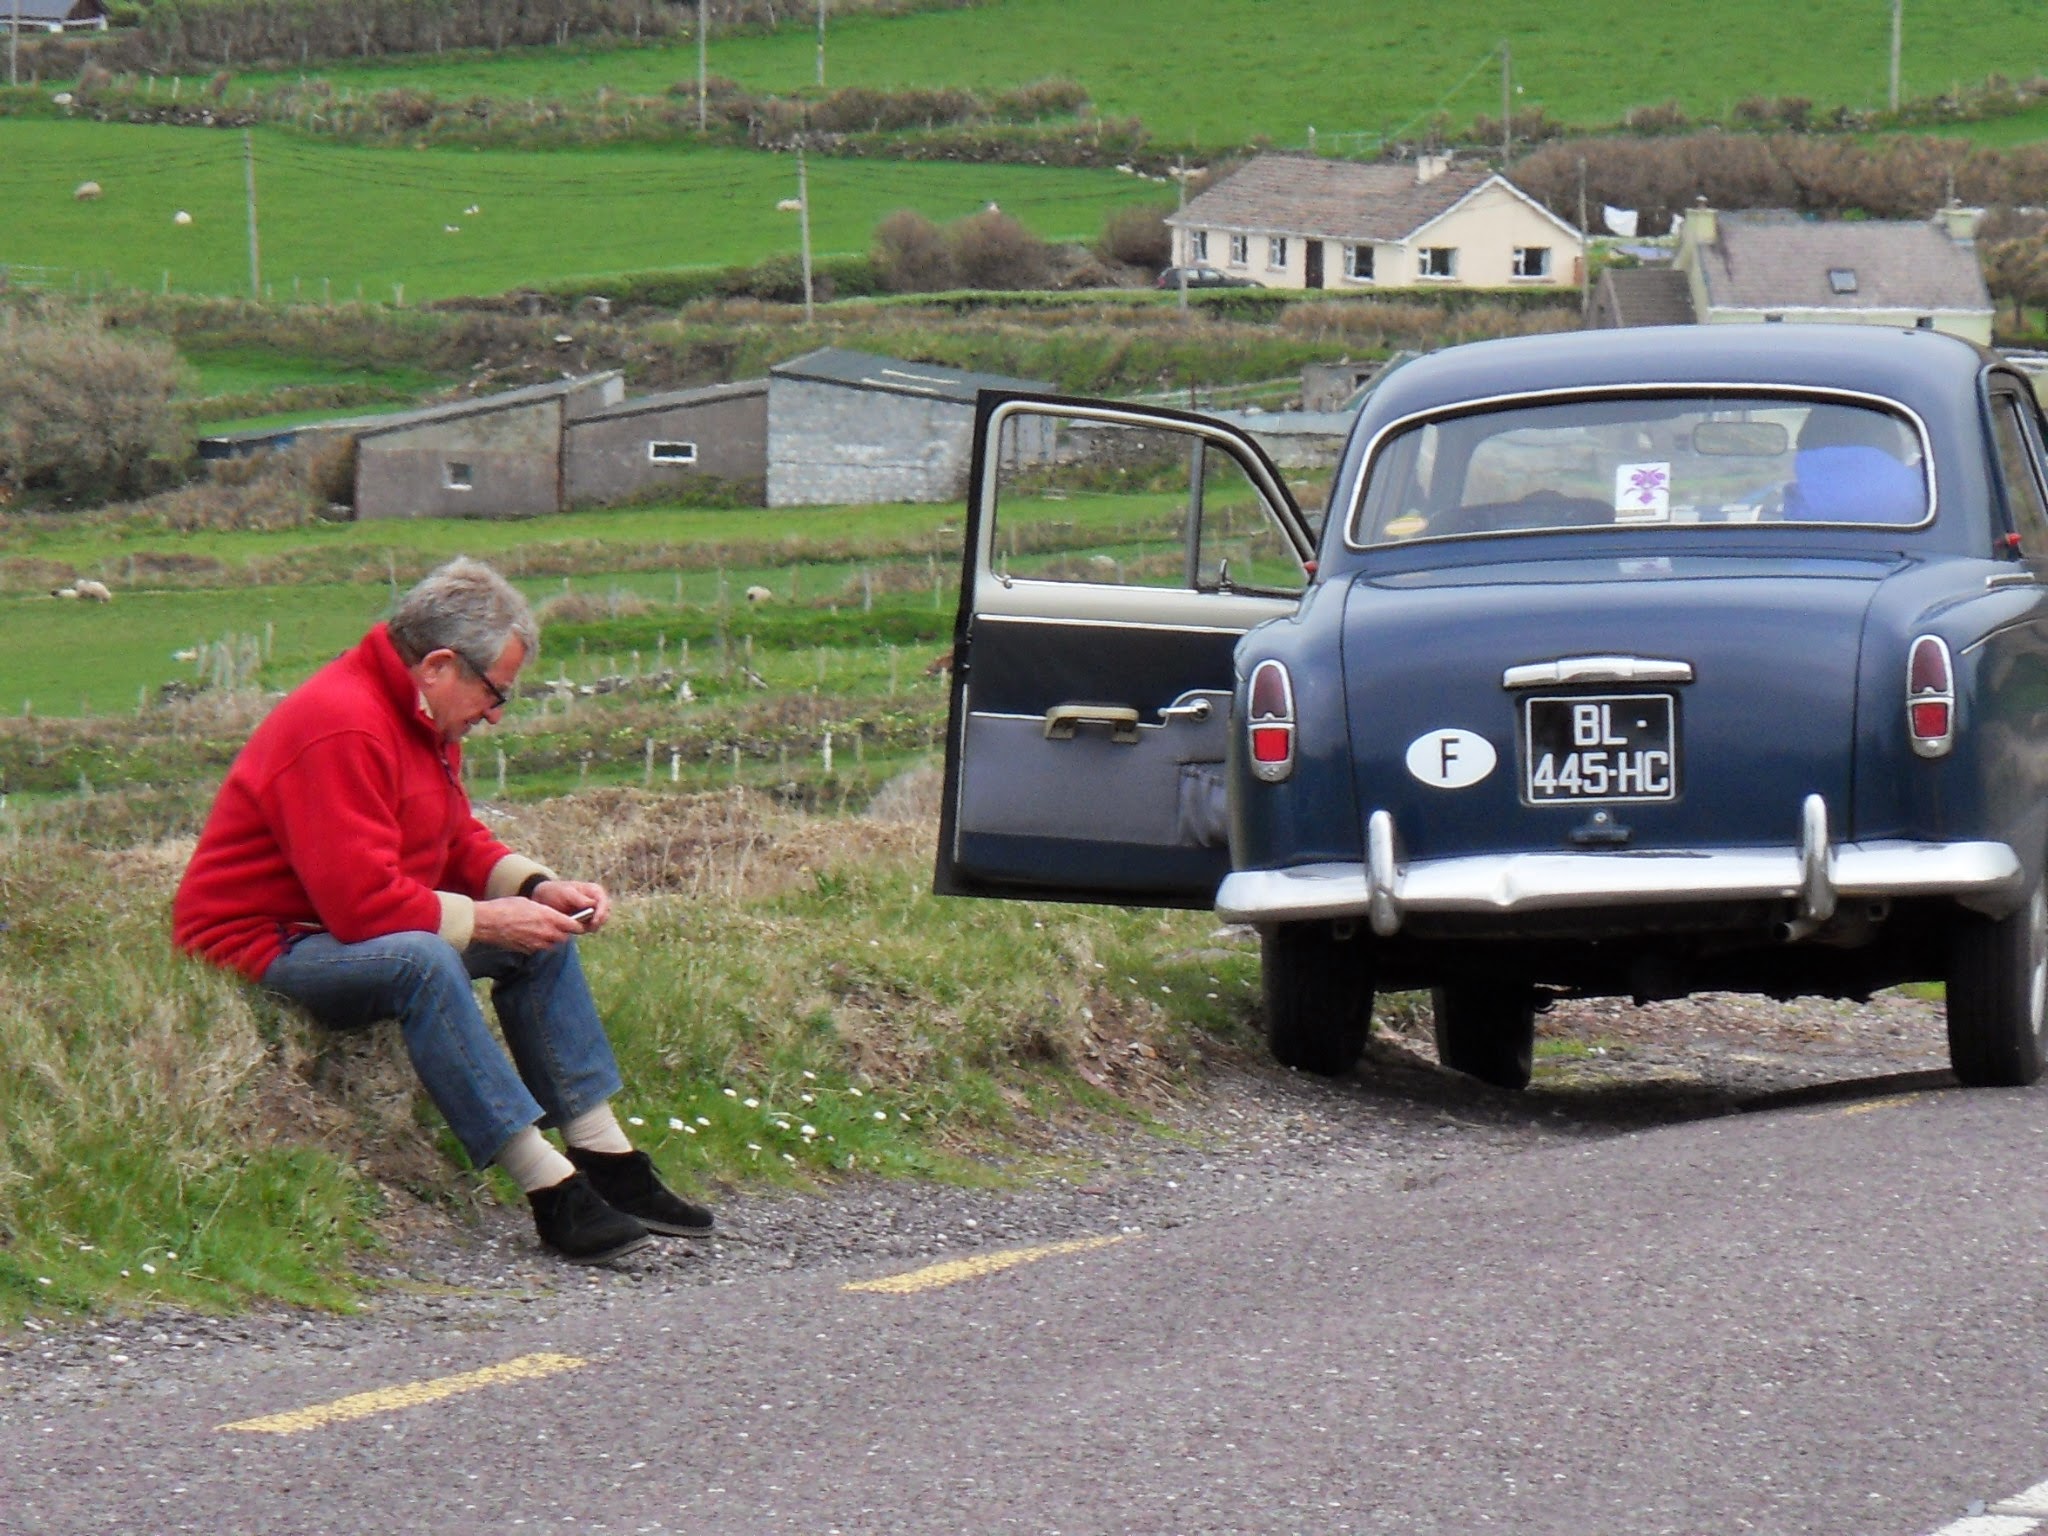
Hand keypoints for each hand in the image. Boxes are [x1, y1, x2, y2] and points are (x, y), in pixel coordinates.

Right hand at [471, 896, 585, 953]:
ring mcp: (537, 944)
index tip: (580, 923)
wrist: (487, 922)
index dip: (578, 924)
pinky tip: (533, 936)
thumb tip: (551, 915)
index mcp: (548, 917)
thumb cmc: (506, 907)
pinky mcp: (527, 950)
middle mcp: (546, 933)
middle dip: (565, 932)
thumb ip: (544, 911)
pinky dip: (540, 944)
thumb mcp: (529, 903)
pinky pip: (540, 948)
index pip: (573, 925)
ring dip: (553, 939)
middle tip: (562, 926)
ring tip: (547, 931)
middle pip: (564, 937)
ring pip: (553, 944)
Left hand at [528, 877, 610, 933]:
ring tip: (578, 927)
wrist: (546, 899)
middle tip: (587, 928)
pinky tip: (574, 928)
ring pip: (599, 923)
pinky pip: (591, 928)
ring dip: (591, 927)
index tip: (594, 921)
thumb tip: (592, 904)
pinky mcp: (588, 921)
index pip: (604, 903)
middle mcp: (598, 902)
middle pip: (605, 914)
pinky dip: (584, 929)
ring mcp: (594, 912)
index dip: (601, 912)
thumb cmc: (556, 892)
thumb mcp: (566, 892)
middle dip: (598, 922)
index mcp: (595, 891)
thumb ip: (579, 898)